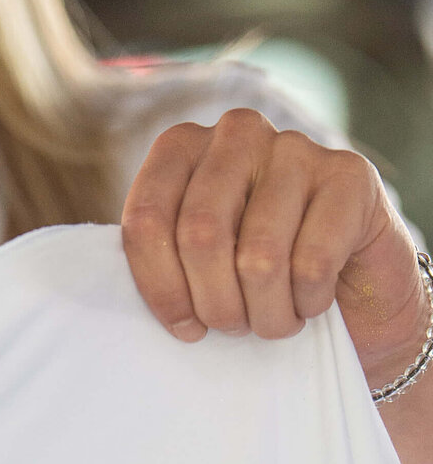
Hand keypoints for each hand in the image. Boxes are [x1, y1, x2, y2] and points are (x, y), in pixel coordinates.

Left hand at [121, 108, 427, 393]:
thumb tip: (107, 289)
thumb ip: (157, 261)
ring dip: (265, 314)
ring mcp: (296, 147)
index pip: (147, 219)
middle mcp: (236, 134)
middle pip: (200, 235)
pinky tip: (313, 301)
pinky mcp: (351, 175)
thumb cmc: (255, 287)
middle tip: (234, 329)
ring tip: (273, 323)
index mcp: (181, 149)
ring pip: (258, 257)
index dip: (161, 288)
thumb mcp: (192, 272)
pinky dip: (308, 303)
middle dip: (216, 304)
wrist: (356, 300)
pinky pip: (311, 264)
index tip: (184, 328)